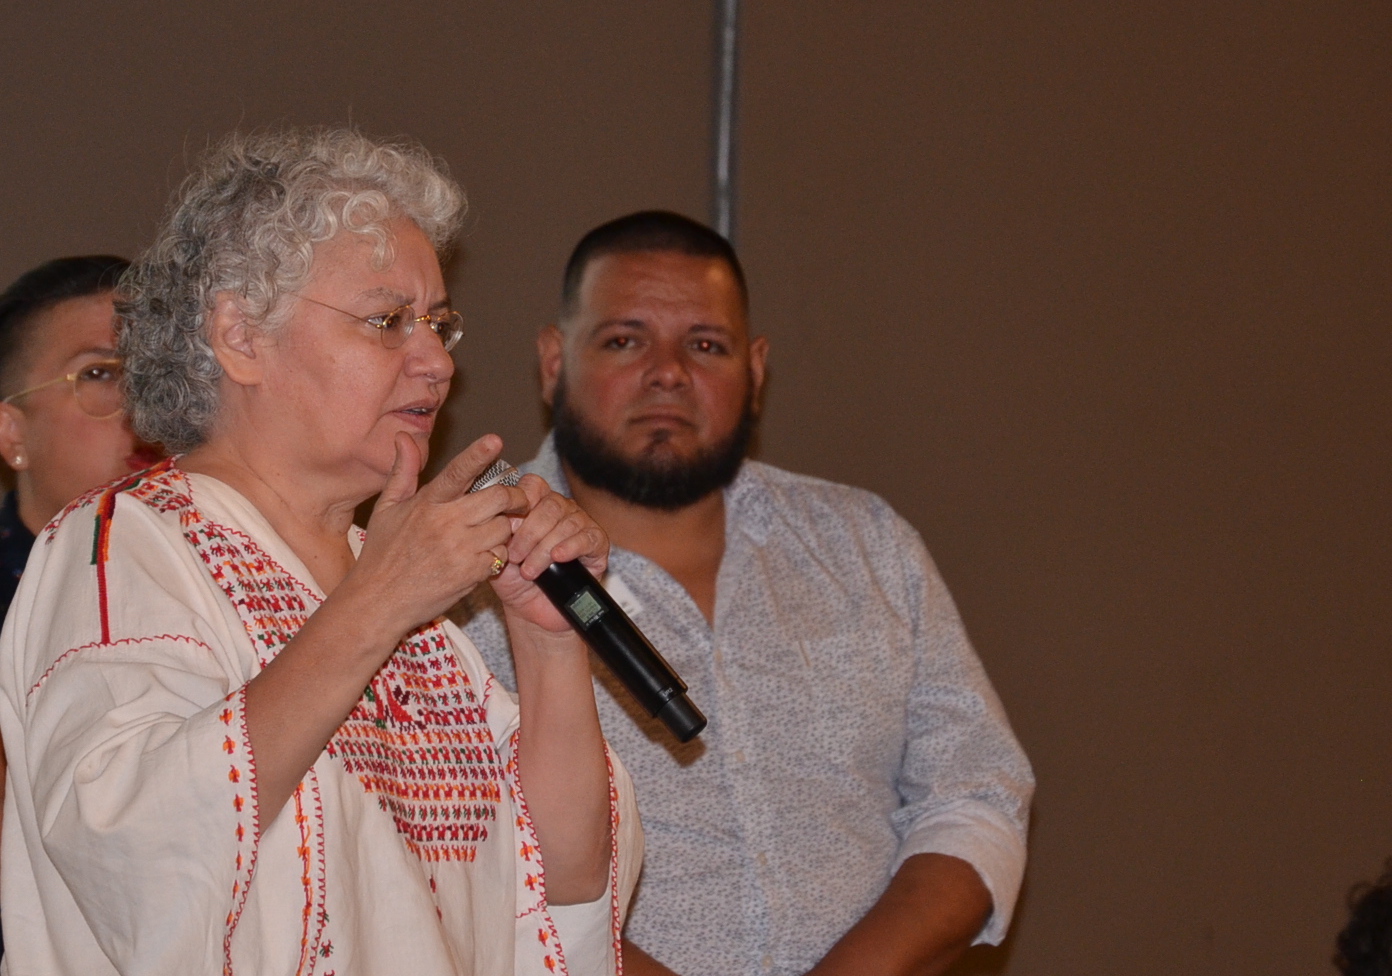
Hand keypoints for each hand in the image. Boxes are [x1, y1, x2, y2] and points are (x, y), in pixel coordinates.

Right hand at [352, 433, 530, 633]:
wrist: (379, 602)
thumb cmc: (382, 554)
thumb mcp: (386, 509)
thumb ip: (402, 471)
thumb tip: (404, 436)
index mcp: (427, 503)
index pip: (458, 472)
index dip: (478, 454)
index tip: (495, 441)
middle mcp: (446, 522)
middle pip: (499, 497)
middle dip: (514, 497)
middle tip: (517, 500)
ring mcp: (461, 549)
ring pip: (505, 527)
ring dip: (505, 528)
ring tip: (490, 532)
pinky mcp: (471, 573)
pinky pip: (500, 556)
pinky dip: (497, 555)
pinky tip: (482, 557)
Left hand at [488, 473, 608, 633]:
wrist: (533, 612)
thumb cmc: (515, 582)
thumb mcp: (499, 556)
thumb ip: (499, 536)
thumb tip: (504, 520)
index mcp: (536, 506)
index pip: (533, 485)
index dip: (521, 500)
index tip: (508, 526)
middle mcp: (560, 511)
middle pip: (549, 504)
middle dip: (529, 533)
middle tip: (516, 557)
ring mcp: (581, 525)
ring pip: (566, 523)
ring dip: (544, 549)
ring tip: (530, 571)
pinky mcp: (597, 545)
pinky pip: (588, 538)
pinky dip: (571, 547)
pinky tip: (558, 558)